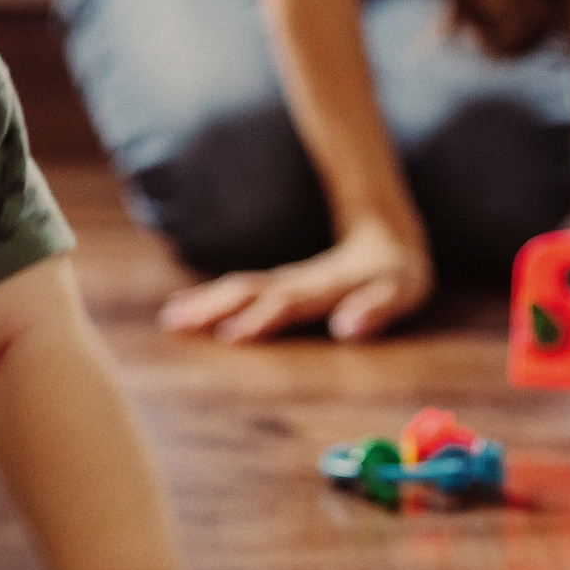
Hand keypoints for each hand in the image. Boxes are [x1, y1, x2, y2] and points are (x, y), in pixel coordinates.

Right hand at [158, 216, 430, 342]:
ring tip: (170, 317)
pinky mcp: (276, 285)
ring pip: (237, 290)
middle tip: (174, 322)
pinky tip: (186, 307)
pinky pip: (239, 290)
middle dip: (212, 308)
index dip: (261, 319)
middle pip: (248, 292)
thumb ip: (374, 309)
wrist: (385, 234)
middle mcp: (295, 283)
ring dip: (203, 303)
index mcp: (323, 288)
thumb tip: (346, 329)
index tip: (230, 335)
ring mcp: (282, 282)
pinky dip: (209, 297)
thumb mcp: (399, 291)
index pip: (287, 304)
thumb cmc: (396, 273)